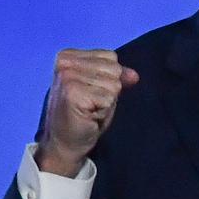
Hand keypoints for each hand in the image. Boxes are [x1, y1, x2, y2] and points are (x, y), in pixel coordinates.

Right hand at [34, 49, 138, 176]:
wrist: (65, 143)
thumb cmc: (83, 114)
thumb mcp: (101, 88)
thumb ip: (117, 76)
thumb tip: (134, 76)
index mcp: (68, 56)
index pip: (110, 56)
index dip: (108, 78)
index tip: (90, 91)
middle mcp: (65, 63)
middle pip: (114, 68)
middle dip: (109, 89)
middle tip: (91, 103)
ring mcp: (68, 77)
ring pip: (114, 83)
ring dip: (107, 101)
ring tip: (90, 109)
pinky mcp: (73, 93)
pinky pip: (109, 98)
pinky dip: (104, 110)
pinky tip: (89, 116)